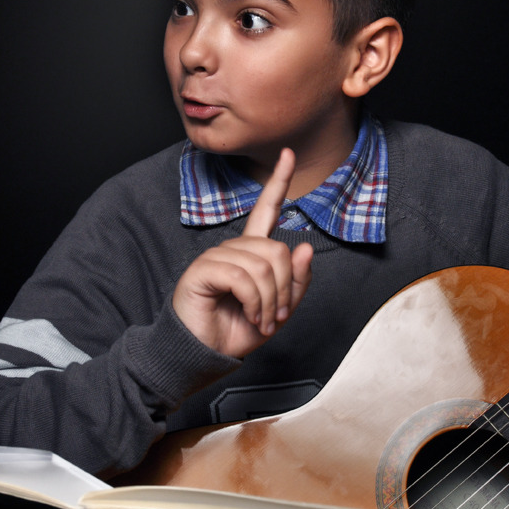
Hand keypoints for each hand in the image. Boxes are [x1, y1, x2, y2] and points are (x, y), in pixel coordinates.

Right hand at [172, 149, 313, 357]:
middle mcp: (234, 248)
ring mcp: (217, 256)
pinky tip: (249, 315)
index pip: (266, 210)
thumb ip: (296, 282)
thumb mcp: (278, 311)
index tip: (289, 154)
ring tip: (262, 320)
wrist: (204, 354)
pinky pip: (242, 276)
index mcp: (251, 252)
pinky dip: (254, 301)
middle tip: (276, 316)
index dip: (279, 182)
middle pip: (278, 250)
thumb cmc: (236, 331)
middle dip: (285, 288)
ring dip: (270, 300)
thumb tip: (305, 248)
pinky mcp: (203, 269)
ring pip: (263, 265)